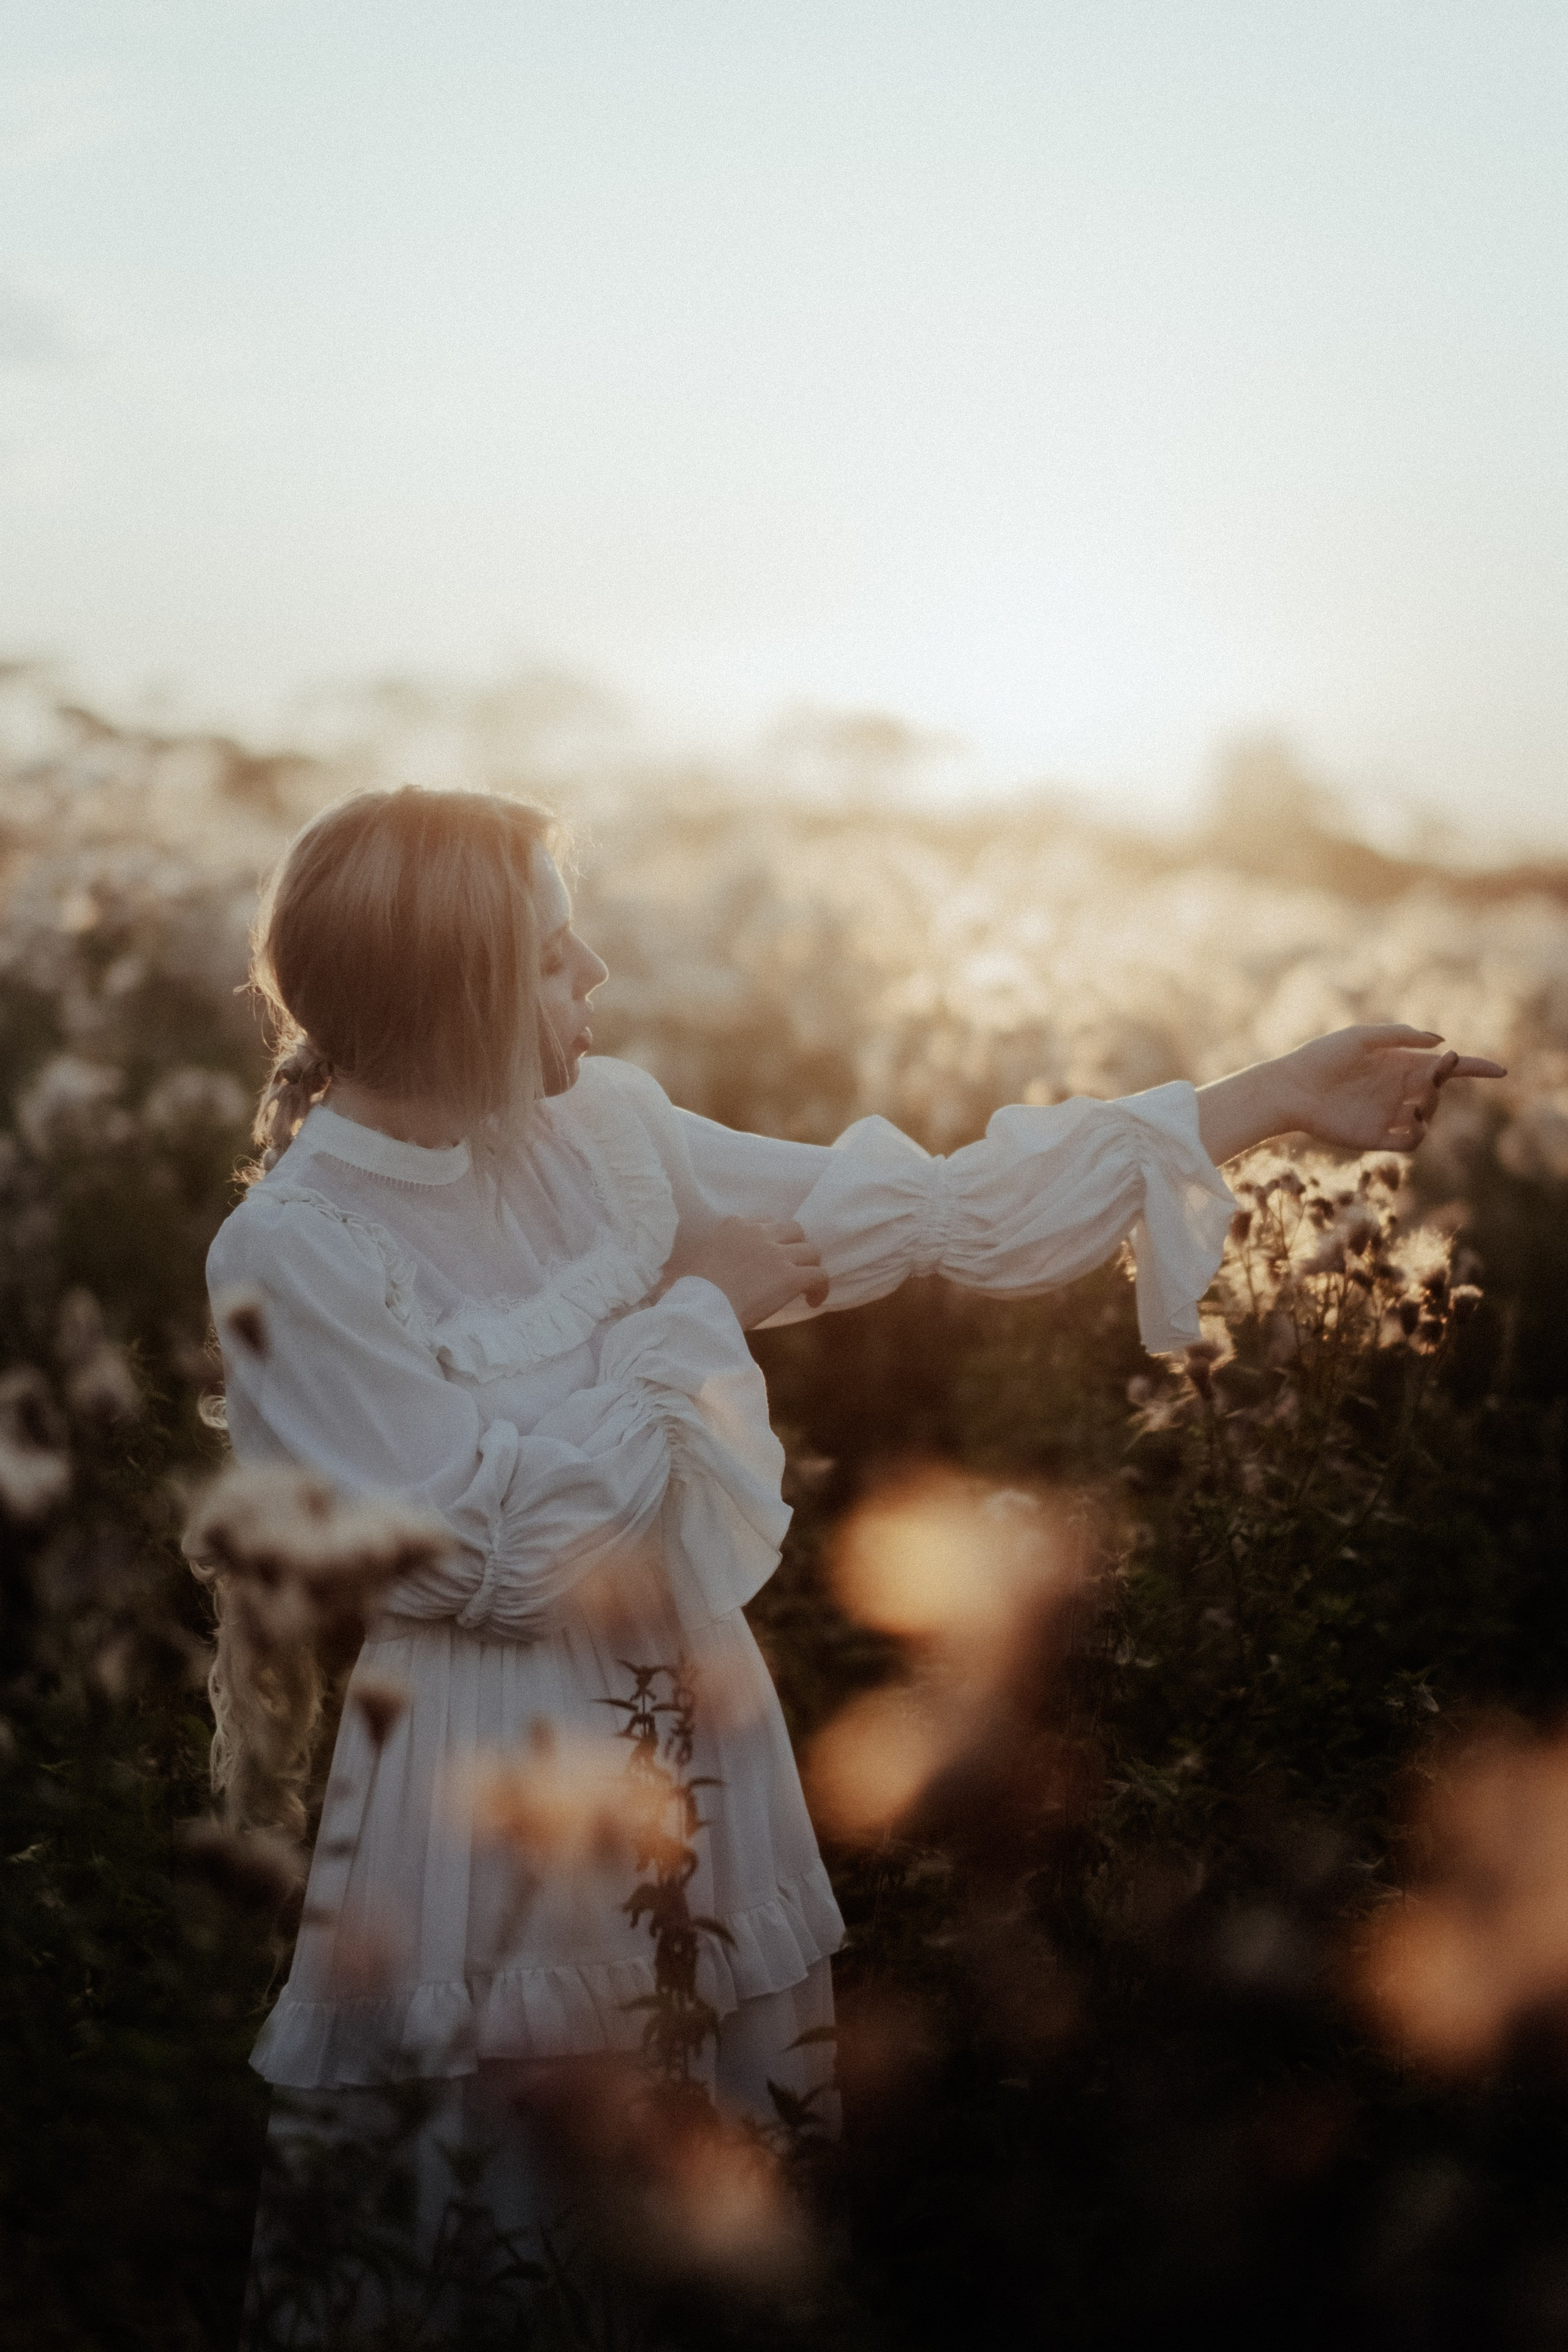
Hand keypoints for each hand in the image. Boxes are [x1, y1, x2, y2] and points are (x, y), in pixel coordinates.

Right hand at [667, 1217, 828, 1327]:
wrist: (700, 1309)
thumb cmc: (689, 1294)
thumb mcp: (694, 1262)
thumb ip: (706, 1258)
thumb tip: (679, 1280)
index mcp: (733, 1225)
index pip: (766, 1223)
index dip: (773, 1240)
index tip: (770, 1258)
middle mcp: (758, 1233)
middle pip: (794, 1230)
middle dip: (796, 1247)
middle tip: (791, 1268)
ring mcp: (776, 1254)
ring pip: (811, 1251)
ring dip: (809, 1267)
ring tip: (803, 1287)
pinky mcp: (790, 1277)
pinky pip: (820, 1275)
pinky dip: (821, 1287)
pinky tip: (812, 1301)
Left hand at [1196, 1024, 1506, 1162]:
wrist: (1291, 1089)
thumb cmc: (1322, 1057)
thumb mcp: (1361, 1037)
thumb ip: (1400, 1036)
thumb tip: (1440, 1042)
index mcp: (1399, 1064)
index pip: (1445, 1068)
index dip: (1473, 1068)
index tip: (1499, 1070)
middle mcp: (1398, 1090)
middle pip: (1440, 1089)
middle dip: (1444, 1081)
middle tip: (1435, 1072)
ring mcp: (1389, 1115)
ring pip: (1429, 1116)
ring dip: (1431, 1107)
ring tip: (1416, 1101)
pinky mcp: (1377, 1137)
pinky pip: (1411, 1141)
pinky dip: (1418, 1133)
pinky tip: (1409, 1119)